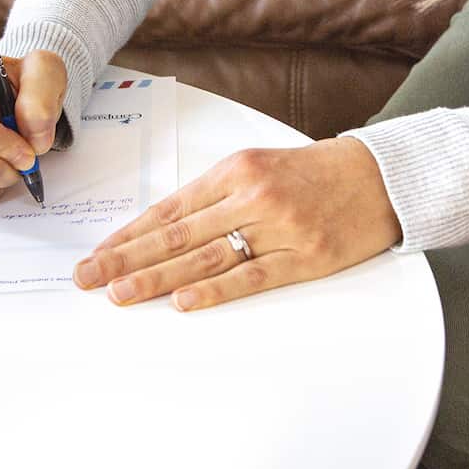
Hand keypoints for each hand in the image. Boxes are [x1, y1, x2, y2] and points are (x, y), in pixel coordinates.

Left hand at [72, 138, 401, 310]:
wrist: (380, 177)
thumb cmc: (315, 173)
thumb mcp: (260, 167)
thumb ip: (216, 197)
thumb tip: (163, 231)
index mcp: (235, 170)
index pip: (169, 208)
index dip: (129, 235)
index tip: (97, 256)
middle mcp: (251, 196)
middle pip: (177, 234)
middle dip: (127, 259)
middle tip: (89, 279)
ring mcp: (278, 228)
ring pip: (205, 256)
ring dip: (158, 278)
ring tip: (121, 294)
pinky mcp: (304, 257)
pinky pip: (252, 276)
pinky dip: (216, 290)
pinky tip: (185, 301)